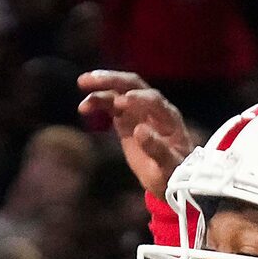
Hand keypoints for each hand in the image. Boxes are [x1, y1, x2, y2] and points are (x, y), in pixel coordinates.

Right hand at [75, 71, 191, 205]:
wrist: (169, 177)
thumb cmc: (174, 172)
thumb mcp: (169, 166)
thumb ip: (157, 149)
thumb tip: (139, 130)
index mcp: (168, 117)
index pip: (154, 100)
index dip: (138, 99)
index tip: (121, 102)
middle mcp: (153, 108)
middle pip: (133, 86)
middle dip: (113, 80)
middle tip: (92, 80)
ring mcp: (138, 111)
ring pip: (119, 92)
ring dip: (100, 89)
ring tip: (83, 97)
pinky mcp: (126, 118)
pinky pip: (110, 105)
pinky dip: (98, 103)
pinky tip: (84, 108)